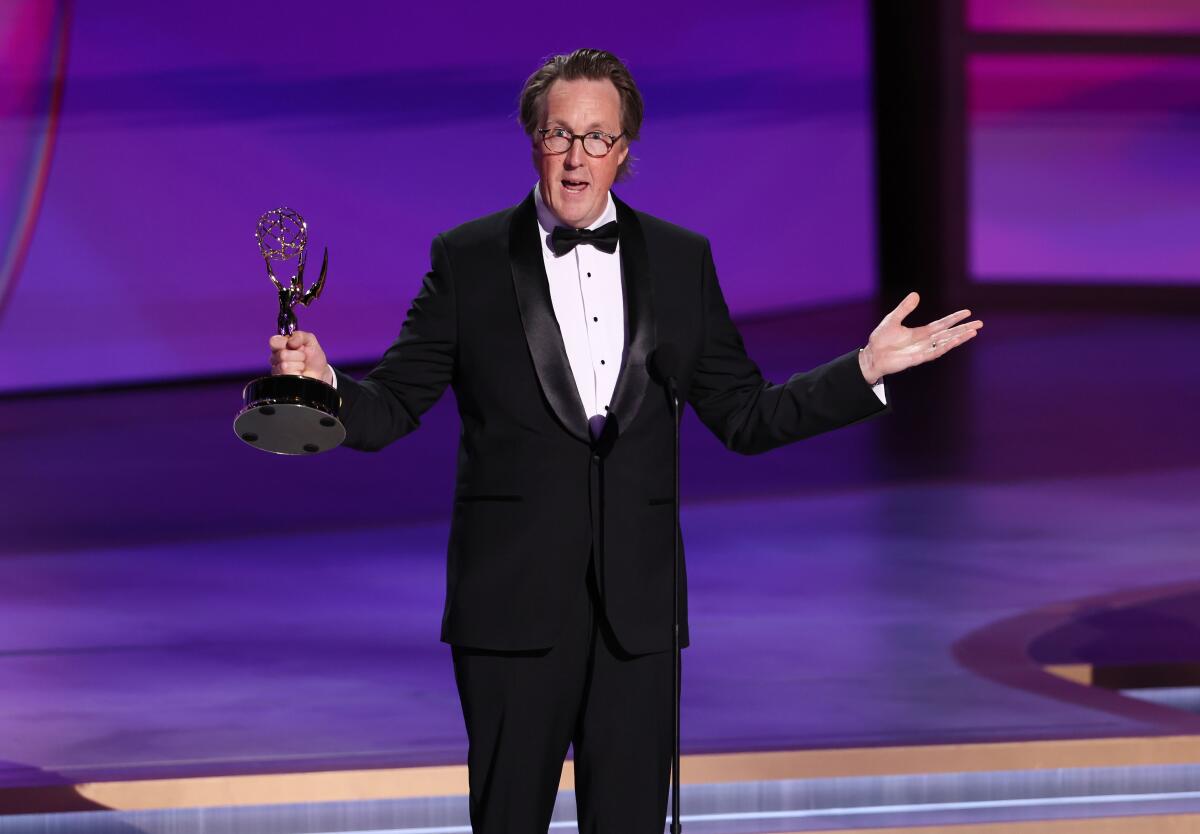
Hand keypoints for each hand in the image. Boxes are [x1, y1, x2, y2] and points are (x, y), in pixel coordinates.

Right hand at [269, 330, 332, 384]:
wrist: (320, 373)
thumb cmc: (313, 356)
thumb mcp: (310, 341)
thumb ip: (300, 336)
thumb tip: (290, 341)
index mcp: (280, 346)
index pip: (274, 341)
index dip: (282, 342)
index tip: (293, 344)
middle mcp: (276, 358)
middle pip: (282, 354)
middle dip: (298, 355)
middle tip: (303, 357)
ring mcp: (278, 370)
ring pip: (285, 365)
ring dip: (299, 364)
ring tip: (302, 366)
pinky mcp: (281, 381)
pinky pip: (288, 375)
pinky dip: (298, 373)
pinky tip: (300, 373)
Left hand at [858, 292, 982, 383]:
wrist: (872, 356)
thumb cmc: (881, 339)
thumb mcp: (893, 319)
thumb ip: (905, 308)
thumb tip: (916, 294)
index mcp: (921, 333)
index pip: (942, 324)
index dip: (954, 318)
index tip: (967, 312)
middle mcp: (925, 341)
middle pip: (949, 333)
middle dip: (964, 329)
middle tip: (980, 324)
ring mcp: (923, 350)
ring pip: (946, 343)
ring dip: (959, 338)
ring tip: (973, 332)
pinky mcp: (918, 358)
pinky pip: (935, 351)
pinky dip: (946, 346)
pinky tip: (956, 340)